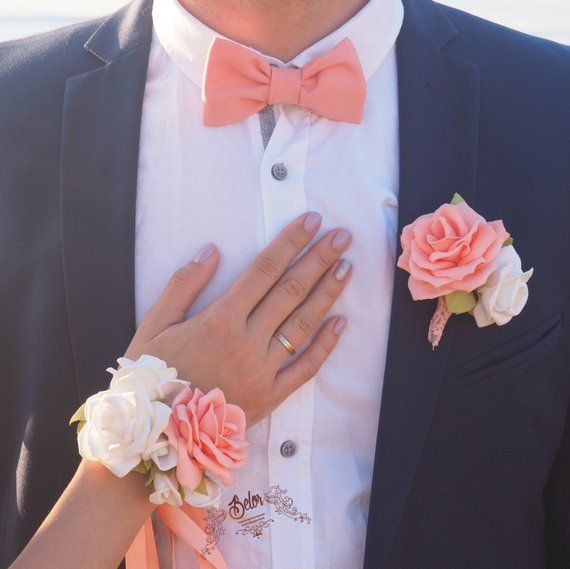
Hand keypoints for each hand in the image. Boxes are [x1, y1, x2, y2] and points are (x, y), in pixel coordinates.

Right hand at [125, 213, 352, 424]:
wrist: (154, 435)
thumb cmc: (152, 376)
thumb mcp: (154, 324)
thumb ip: (183, 285)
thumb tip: (212, 249)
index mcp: (219, 320)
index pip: (264, 270)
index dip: (290, 242)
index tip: (312, 222)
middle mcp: (247, 342)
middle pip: (290, 291)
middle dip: (319, 259)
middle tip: (342, 236)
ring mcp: (262, 370)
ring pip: (302, 325)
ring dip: (328, 293)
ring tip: (347, 267)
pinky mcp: (270, 397)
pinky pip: (305, 369)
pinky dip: (325, 346)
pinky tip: (341, 322)